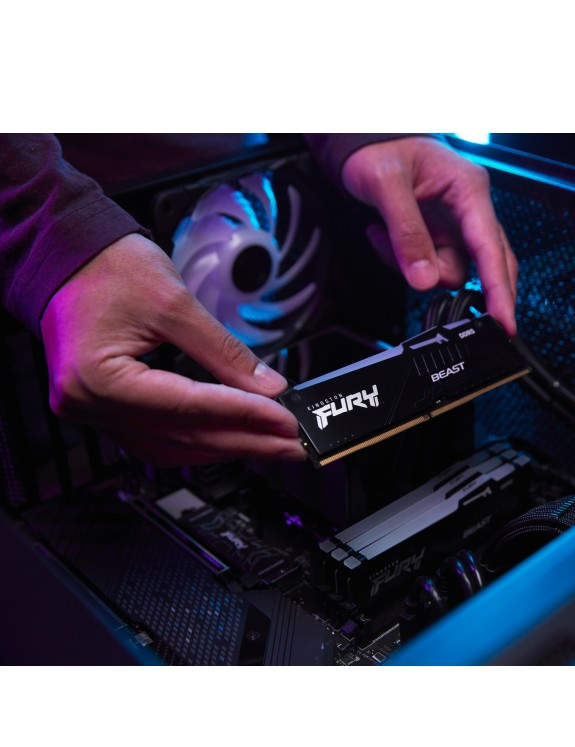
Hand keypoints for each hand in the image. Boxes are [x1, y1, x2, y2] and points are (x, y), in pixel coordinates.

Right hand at [41, 233, 305, 465]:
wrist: (64, 254)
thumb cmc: (105, 267)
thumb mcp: (174, 303)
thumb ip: (224, 351)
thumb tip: (268, 387)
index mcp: (101, 378)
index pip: (190, 408)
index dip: (246, 417)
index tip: (286, 423)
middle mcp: (90, 404)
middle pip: (183, 435)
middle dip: (246, 442)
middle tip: (292, 446)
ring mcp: (93, 411)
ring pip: (171, 445)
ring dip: (225, 447)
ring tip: (270, 446)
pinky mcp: (103, 408)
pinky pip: (155, 437)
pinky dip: (197, 439)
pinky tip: (229, 440)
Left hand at [341, 136, 517, 335]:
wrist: (363, 141)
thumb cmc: (380, 148)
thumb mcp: (385, 184)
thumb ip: (406, 232)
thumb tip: (423, 278)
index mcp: (469, 189)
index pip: (491, 247)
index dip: (499, 288)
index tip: (504, 321)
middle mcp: (468, 210)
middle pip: (485, 265)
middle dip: (459, 284)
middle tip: (452, 311)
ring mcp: (453, 226)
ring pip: (447, 271)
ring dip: (412, 266)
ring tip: (384, 236)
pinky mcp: (437, 237)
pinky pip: (427, 267)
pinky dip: (402, 261)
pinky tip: (384, 236)